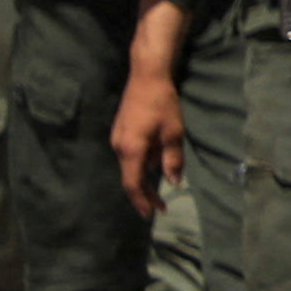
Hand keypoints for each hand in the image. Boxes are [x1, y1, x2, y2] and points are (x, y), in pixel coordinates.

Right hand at [110, 60, 186, 219]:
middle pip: (130, 177)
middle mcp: (119, 147)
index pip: (133, 184)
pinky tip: (157, 153)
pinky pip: (131, 153)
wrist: (146, 76)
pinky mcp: (120, 131)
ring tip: (164, 170)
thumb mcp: (173, 133)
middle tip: (161, 205)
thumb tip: (173, 182)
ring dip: (147, 173)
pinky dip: (143, 160)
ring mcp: (117, 138)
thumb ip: (172, 159)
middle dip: (146, 193)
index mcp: (131, 149)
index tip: (150, 215)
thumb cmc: (162, 103)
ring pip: (131, 165)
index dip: (141, 201)